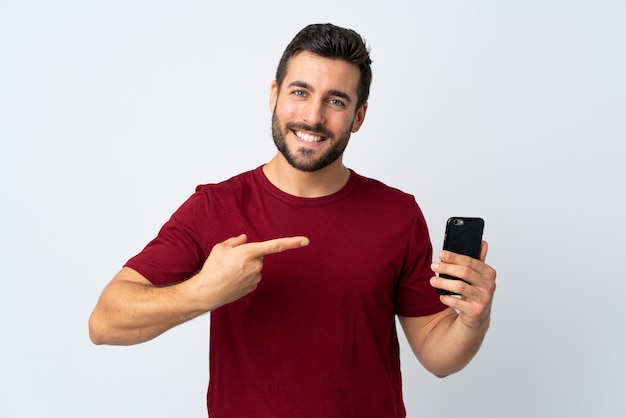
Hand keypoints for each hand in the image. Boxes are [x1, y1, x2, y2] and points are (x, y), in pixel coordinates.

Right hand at [192, 234, 309, 309]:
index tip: (306, 241)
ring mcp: (256, 277)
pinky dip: (244, 276)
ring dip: (246, 266)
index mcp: (250, 252)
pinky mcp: (253, 286)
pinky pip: (252, 276)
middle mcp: (256, 265)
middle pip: (259, 255)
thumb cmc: (212, 268)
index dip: (292, 242)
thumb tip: (244, 239)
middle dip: (249, 255)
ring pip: (255, 266)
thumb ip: (235, 241)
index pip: (276, 245)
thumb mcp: (221, 248)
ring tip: (229, 271)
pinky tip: (232, 279)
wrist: (207, 292)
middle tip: (231, 260)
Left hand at [429, 241, 496, 329]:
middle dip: (447, 268)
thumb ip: (478, 261)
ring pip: (460, 286)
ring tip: (433, 280)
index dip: (454, 257)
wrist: (477, 317)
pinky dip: (447, 298)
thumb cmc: (474, 293)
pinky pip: (458, 303)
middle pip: (464, 272)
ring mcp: (484, 299)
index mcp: (489, 273)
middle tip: (433, 266)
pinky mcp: (476, 311)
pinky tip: (441, 296)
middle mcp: (489, 285)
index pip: (470, 261)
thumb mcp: (478, 277)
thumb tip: (483, 243)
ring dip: (443, 282)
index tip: (441, 254)